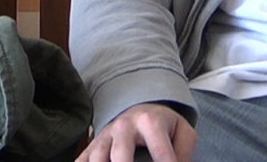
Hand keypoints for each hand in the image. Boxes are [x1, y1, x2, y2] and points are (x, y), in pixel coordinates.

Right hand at [75, 102, 195, 161]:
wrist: (139, 108)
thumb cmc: (163, 126)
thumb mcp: (183, 132)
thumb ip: (185, 153)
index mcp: (150, 122)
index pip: (161, 154)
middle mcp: (123, 126)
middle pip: (120, 155)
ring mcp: (105, 135)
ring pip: (97, 157)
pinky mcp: (92, 145)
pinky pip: (81, 159)